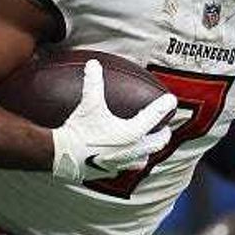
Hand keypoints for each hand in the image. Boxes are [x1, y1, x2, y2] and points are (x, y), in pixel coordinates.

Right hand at [51, 60, 176, 182]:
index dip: (165, 106)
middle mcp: (133, 149)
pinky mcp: (111, 171)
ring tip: (149, 143)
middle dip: (164, 133)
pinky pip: (127, 168)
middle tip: (165, 127)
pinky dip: (130, 161)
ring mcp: (123, 163)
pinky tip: (126, 157)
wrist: (61, 154)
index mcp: (132, 132)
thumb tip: (93, 63)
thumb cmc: (78, 129)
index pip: (156, 116)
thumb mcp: (89, 103)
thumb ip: (93, 82)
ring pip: (145, 158)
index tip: (172, 100)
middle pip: (158, 142)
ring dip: (149, 150)